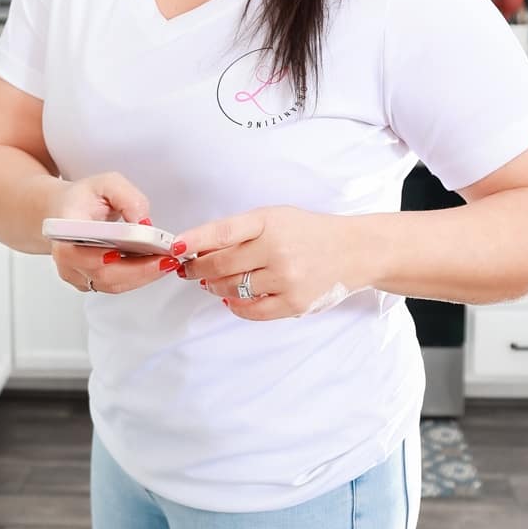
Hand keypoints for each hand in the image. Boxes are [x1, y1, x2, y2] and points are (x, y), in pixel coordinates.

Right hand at [50, 172, 180, 296]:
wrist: (69, 211)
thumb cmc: (84, 199)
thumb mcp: (107, 183)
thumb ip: (127, 197)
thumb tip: (143, 224)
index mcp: (63, 229)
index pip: (72, 250)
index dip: (93, 257)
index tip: (117, 254)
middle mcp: (66, 257)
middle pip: (100, 273)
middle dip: (136, 269)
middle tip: (163, 260)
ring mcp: (77, 273)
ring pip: (111, 283)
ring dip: (141, 276)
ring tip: (165, 262)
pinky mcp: (90, 281)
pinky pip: (115, 285)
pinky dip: (137, 277)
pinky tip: (154, 266)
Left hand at [173, 206, 370, 319]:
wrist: (353, 252)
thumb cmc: (308, 233)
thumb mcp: (275, 218)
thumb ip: (240, 231)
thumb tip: (198, 250)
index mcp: (270, 222)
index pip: (223, 231)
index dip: (195, 240)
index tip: (175, 246)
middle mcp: (277, 249)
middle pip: (220, 265)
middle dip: (197, 268)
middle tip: (189, 269)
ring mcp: (286, 278)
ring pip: (232, 289)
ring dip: (215, 287)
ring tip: (212, 282)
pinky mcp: (294, 303)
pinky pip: (251, 310)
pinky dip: (235, 305)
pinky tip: (232, 297)